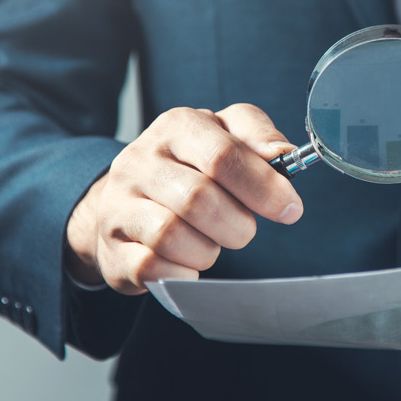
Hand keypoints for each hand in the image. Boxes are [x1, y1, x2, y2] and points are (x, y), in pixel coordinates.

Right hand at [65, 104, 303, 293]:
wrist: (125, 201)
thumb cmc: (189, 168)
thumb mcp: (225, 135)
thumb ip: (258, 136)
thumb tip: (284, 153)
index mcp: (175, 127)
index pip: (222, 156)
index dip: (263, 187)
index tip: (289, 209)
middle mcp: (139, 161)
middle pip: (199, 199)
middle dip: (237, 225)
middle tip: (243, 230)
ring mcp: (118, 205)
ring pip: (172, 236)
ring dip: (208, 250)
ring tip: (212, 243)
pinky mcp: (111, 248)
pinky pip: (152, 267)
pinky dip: (183, 273)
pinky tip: (189, 263)